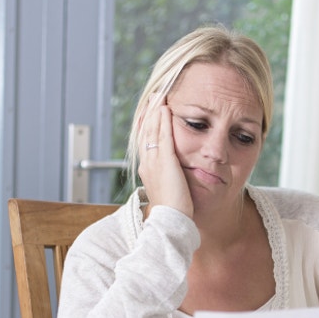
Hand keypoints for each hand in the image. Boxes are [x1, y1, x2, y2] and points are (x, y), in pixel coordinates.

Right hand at [137, 99, 193, 217]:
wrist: (170, 221)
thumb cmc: (173, 211)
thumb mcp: (169, 189)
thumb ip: (169, 177)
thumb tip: (174, 173)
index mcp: (147, 169)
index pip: (145, 141)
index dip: (147, 124)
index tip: (151, 111)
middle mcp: (147, 163)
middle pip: (145, 132)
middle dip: (149, 113)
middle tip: (153, 97)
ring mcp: (154, 162)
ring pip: (152, 131)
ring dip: (155, 112)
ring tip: (158, 96)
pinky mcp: (165, 162)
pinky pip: (163, 136)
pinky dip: (163, 121)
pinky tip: (166, 109)